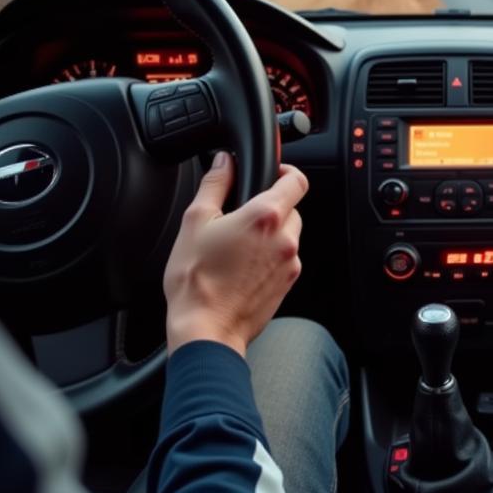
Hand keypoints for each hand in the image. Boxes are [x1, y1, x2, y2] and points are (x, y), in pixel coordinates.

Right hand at [163, 151, 307, 356]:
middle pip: (292, 208)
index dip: (285, 171)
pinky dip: (269, 257)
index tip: (271, 173)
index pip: (296, 180)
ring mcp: (290, 264)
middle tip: (241, 216)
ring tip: (237, 246)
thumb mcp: (195, 222)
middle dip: (271, 207)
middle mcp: (285, 239)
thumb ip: (214, 185)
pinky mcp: (288, 284)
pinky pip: (284, 259)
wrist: (206, 330)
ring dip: (270, 234)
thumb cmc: (197, 281)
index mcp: (265, 217)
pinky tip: (242, 267)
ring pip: (288, 235)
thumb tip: (224, 162)